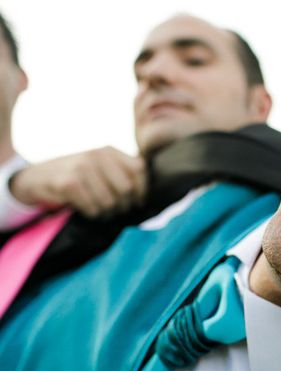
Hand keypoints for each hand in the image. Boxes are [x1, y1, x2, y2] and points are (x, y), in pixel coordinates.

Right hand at [10, 147, 146, 217]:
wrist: (36, 178)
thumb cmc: (76, 176)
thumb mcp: (100, 167)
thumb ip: (123, 173)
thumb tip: (148, 196)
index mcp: (109, 151)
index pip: (139, 169)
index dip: (142, 190)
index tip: (136, 202)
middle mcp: (97, 155)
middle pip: (127, 189)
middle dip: (124, 205)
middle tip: (115, 210)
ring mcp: (82, 167)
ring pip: (110, 202)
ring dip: (106, 212)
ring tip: (99, 211)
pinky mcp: (68, 183)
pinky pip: (93, 208)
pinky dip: (92, 214)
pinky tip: (85, 209)